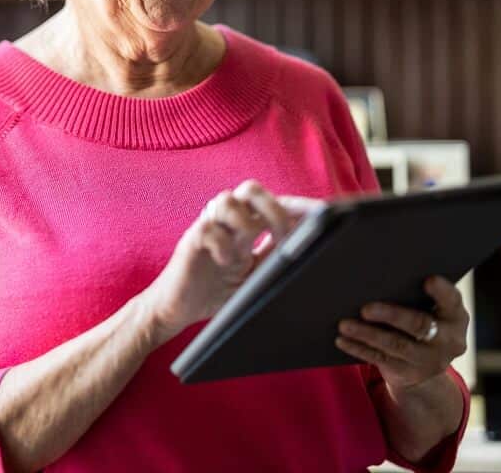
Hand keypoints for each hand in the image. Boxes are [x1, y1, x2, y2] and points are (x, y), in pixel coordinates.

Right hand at [139, 180, 321, 344]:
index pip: (275, 203)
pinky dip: (221, 245)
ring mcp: (209, 229)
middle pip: (251, 189)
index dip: (299, 206)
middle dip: (273, 206)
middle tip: (283, 232)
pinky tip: (226, 263)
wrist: (175, 310)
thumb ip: (275, 258)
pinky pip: (207, 229)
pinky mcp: (190, 242)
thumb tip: (310, 251)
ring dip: (244, 220)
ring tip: (250, 246)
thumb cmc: (215, 291)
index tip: (325, 214)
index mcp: (246, 227)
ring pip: (226, 199)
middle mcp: (228, 222)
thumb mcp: (256, 276)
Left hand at [335, 275, 468, 397]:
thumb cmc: (422, 321)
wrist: (424, 367)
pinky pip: (380, 359)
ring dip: (367, 334)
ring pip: (396, 345)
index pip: (452, 301)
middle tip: (365, 308)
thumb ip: (416, 294)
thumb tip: (377, 275)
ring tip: (344, 324)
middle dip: (392, 315)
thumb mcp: (430, 309)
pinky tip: (343, 339)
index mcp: (455, 317)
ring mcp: (429, 360)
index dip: (442, 291)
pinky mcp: (408, 373)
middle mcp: (448, 340)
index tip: (428, 279)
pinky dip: (359, 348)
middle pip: (420, 325)